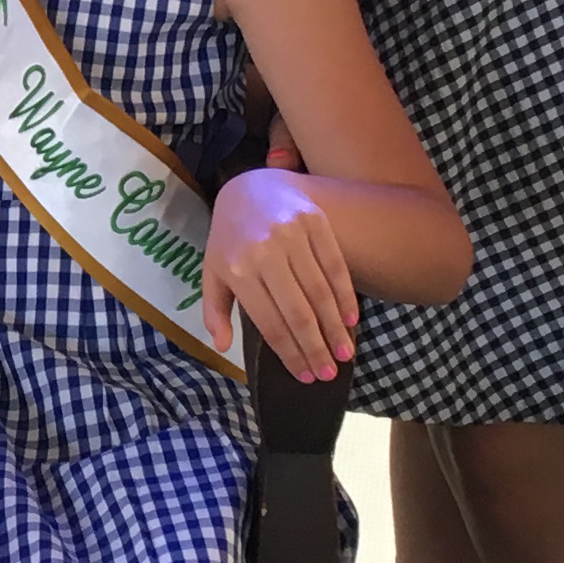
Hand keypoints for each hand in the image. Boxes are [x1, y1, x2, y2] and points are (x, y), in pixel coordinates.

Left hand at [205, 167, 358, 382]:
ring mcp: (291, 235)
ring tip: (344, 354)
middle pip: (298, 313)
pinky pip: (335, 266)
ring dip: (334, 329)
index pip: (270, 322)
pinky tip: (350, 320)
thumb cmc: (230, 237)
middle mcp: (265, 253)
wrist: (250, 186)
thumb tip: (221, 346)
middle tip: (328, 374)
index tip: (305, 376)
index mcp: (238, 270)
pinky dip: (345, 296)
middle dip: (316, 348)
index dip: (290, 353)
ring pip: (320, 293)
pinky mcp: (315, 221)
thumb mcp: (212, 271)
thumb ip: (215, 309)